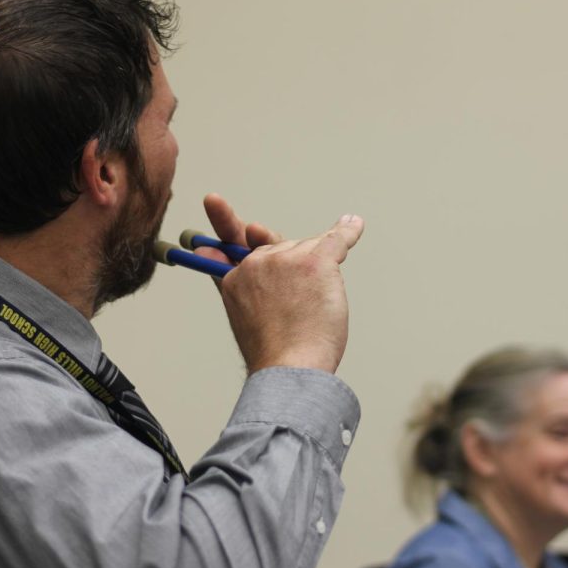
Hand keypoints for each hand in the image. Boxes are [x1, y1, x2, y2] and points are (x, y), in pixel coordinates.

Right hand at [199, 196, 364, 373]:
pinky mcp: (314, 261)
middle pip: (283, 247)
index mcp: (234, 278)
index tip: (213, 201)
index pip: (234, 244)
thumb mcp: (244, 316)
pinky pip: (336, 239)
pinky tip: (353, 224)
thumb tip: (248, 254)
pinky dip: (348, 233)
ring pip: (310, 249)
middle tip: (298, 299)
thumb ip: (242, 284)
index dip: (228, 224)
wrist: (288, 367)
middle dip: (295, 267)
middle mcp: (256, 262)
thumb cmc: (273, 352)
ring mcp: (284, 259)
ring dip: (318, 275)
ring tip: (311, 312)